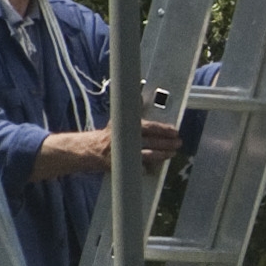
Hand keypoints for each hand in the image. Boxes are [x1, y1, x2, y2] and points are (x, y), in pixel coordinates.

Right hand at [41, 120, 184, 175]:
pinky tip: (153, 168)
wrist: (87, 150)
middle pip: (152, 141)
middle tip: (178, 143)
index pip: (150, 127)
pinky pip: (137, 168)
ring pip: (148, 154)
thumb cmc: (106, 136)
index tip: (175, 131)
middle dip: (167, 143)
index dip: (164, 130)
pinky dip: (146, 168)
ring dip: (162, 155)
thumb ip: (131, 110)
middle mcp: (126, 139)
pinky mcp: (122, 165)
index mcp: (127, 127)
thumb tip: (140, 96)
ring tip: (172, 154)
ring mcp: (124, 153)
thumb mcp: (118, 121)